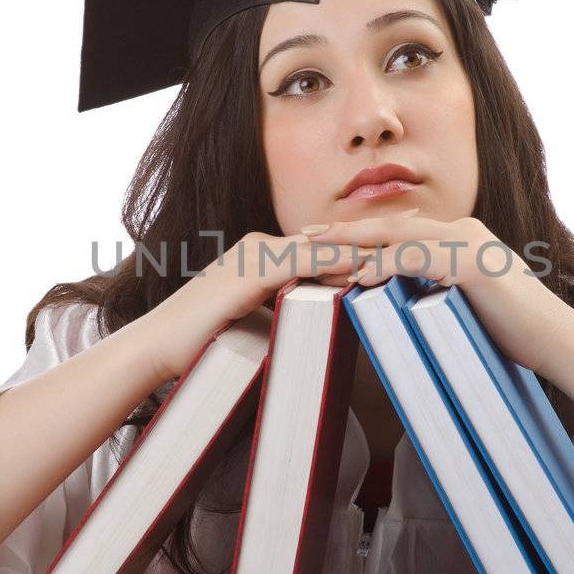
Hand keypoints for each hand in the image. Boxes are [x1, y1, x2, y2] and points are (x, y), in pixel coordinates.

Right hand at [135, 228, 378, 380]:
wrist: (156, 346)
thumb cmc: (201, 343)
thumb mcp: (255, 325)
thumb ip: (285, 317)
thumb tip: (316, 329)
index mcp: (261, 255)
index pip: (321, 247)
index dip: (359, 244)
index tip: (398, 240)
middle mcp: (259, 246)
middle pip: (326, 240)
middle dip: (370, 235)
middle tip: (417, 227)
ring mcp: (253, 255)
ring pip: (319, 248)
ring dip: (361, 246)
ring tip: (402, 243)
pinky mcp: (250, 272)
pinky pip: (301, 263)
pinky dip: (335, 262)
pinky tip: (363, 263)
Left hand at [301, 212, 573, 378]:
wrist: (557, 341)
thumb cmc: (516, 331)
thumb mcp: (468, 303)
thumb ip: (436, 291)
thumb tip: (401, 298)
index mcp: (460, 237)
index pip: (400, 232)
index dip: (359, 236)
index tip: (323, 243)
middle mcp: (462, 231)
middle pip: (391, 226)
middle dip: (344, 230)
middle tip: (302, 234)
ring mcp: (468, 243)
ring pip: (397, 236)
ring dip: (353, 243)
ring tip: (315, 248)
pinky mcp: (471, 264)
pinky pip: (417, 260)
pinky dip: (385, 265)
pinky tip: (358, 277)